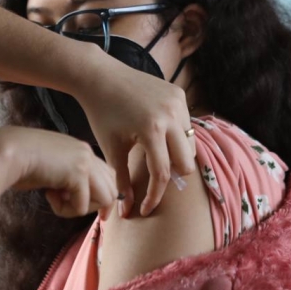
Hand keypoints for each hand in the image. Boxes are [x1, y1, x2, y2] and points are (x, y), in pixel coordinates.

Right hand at [0, 126, 117, 218]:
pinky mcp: (78, 173)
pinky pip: (82, 206)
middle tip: (70, 207)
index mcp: (80, 149)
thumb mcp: (52, 168)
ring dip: (81, 208)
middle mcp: (87, 152)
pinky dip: (65, 210)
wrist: (9, 152)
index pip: (107, 175)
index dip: (101, 196)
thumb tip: (78, 199)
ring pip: (105, 198)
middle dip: (94, 205)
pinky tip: (49, 197)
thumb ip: (68, 177)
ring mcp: (85, 161)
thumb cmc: (21, 161)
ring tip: (58, 201)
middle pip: (112, 188)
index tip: (86, 208)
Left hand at [72, 47, 195, 217]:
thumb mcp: (111, 149)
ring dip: (176, 154)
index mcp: (151, 129)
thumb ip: (122, 181)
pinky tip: (158, 133)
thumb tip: (127, 212)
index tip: (146, 208)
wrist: (101, 77)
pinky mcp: (179, 94)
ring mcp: (178, 102)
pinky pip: (186, 124)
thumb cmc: (102, 114)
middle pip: (186, 162)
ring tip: (155, 153)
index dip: (155, 195)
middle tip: (153, 175)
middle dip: (171, 174)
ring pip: (189, 144)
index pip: (162, 174)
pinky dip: (176, 134)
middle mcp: (170, 114)